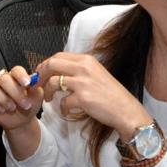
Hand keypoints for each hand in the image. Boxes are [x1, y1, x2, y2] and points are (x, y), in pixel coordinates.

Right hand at [0, 65, 44, 131]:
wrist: (21, 120)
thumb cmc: (28, 106)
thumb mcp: (37, 98)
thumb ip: (36, 88)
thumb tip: (35, 80)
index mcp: (16, 77)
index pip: (16, 70)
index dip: (21, 76)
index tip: (27, 84)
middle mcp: (2, 80)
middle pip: (3, 78)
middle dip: (15, 93)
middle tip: (24, 104)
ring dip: (2, 98)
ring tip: (11, 108)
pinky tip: (1, 110)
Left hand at [36, 52, 151, 139]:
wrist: (127, 111)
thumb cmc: (112, 95)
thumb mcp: (96, 74)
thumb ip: (79, 69)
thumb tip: (57, 70)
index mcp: (87, 60)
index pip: (58, 56)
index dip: (46, 64)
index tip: (41, 73)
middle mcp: (84, 68)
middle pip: (52, 64)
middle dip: (41, 75)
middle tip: (39, 84)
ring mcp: (83, 83)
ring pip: (53, 82)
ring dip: (47, 92)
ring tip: (49, 99)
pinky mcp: (83, 98)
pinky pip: (63, 102)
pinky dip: (62, 108)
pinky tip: (66, 110)